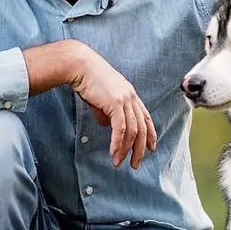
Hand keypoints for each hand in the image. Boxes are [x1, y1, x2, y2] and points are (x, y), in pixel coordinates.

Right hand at [68, 48, 156, 168]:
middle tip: (136, 164)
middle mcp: (131, 97)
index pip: (145, 117)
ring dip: (125, 150)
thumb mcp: (101, 98)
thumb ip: (107, 112)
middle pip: (142, 128)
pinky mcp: (116, 103)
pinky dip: (117, 143)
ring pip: (132, 131)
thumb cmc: (87, 79)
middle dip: (140, 148)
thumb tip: (108, 126)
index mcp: (130, 94)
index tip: (151, 148)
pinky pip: (120, 129)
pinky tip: (113, 152)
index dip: (150, 134)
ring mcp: (125, 99)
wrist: (80, 65)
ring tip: (119, 163)